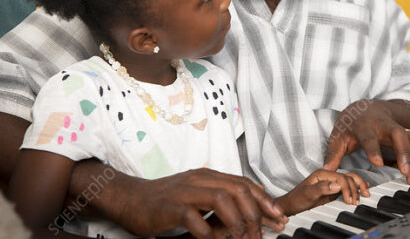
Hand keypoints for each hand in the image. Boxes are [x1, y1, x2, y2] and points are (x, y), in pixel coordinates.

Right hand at [114, 168, 286, 238]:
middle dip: (255, 214)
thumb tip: (254, 204)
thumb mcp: (199, 193)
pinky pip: (195, 219)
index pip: (245, 184)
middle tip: (260, 236)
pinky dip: (207, 234)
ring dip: (236, 224)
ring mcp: (185, 191)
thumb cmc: (166, 200)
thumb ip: (223, 197)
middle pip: (238, 190)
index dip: (265, 202)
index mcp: (209, 176)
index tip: (279, 219)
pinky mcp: (170, 207)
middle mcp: (200, 179)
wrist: (130, 198)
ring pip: (222, 200)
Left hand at [276, 169, 369, 215]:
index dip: (348, 189)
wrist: (291, 205)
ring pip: (349, 180)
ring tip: (365, 195)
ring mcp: (331, 182)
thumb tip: (337, 186)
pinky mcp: (332, 189)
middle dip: (355, 188)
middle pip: (347, 177)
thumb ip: (322, 188)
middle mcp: (328, 175)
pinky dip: (356, 187)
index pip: (341, 178)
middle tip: (359, 200)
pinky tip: (362, 190)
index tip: (350, 200)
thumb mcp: (309, 194)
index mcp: (322, 173)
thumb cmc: (297, 199)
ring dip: (358, 186)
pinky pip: (347, 186)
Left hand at [323, 99, 409, 184]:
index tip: (378, 163)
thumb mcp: (338, 136)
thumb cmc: (351, 124)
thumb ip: (333, 153)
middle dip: (404, 152)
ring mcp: (398, 127)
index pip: (369, 136)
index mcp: (365, 125)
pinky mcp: (409, 131)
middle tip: (405, 173)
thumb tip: (326, 171)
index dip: (374, 148)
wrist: (365, 108)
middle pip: (399, 134)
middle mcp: (384, 125)